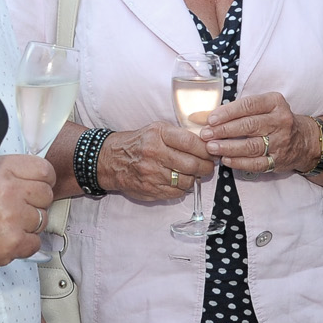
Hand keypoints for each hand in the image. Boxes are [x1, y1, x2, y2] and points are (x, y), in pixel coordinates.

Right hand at [0, 154, 53, 282]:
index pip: (44, 170)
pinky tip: (1, 243)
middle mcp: (8, 189)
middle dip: (35, 207)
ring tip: (1, 229)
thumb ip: (6, 174)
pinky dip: (22, 247)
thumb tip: (34, 178)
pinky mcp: (11, 242)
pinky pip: (35, 244)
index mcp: (1, 169)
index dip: (42, 183)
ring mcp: (11, 216)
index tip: (34, 191)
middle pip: (47, 196)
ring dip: (27, 228)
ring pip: (43, 221)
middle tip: (13, 214)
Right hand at [94, 123, 213, 201]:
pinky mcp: (150, 189)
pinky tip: (180, 181)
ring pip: (186, 181)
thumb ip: (179, 135)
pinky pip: (176, 192)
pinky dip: (182, 188)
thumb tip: (206, 144)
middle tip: (209, 166)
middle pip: (191, 164)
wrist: (110, 159)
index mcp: (158, 134)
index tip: (212, 152)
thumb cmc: (138, 143)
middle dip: (206, 167)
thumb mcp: (156, 130)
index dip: (206, 149)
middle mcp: (154, 153)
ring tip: (194, 174)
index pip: (190, 142)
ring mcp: (151, 173)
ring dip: (195, 179)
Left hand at [199, 91, 315, 174]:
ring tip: (211, 148)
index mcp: (275, 102)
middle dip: (224, 130)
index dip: (228, 112)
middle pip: (249, 126)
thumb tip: (204, 116)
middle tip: (206, 134)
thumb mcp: (262, 108)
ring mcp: (281, 142)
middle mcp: (281, 121)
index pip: (248, 105)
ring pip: (252, 146)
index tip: (210, 119)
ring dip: (228, 147)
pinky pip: (256, 163)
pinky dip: (239, 162)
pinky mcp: (279, 160)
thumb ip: (237, 110)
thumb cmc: (274, 120)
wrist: (303, 141)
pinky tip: (226, 160)